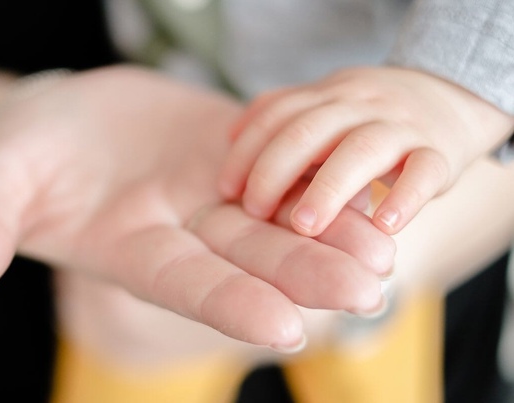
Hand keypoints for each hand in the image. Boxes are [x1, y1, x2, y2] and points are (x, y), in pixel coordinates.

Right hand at [0, 66, 393, 349]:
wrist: (64, 118)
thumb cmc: (24, 156)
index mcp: (133, 249)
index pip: (187, 283)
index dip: (231, 302)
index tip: (286, 326)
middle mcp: (183, 230)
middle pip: (251, 256)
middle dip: (307, 272)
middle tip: (369, 286)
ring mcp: (213, 192)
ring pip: (279, 219)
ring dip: (332, 232)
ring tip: (384, 247)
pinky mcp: (233, 154)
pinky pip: (283, 169)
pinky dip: (322, 179)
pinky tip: (367, 185)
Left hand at [218, 67, 513, 235]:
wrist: (447, 96)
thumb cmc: (369, 115)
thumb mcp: (326, 103)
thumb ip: (282, 113)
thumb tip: (230, 134)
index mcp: (327, 96)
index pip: (277, 116)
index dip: (248, 152)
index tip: (226, 190)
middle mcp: (359, 105)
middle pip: (309, 130)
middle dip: (274, 170)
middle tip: (254, 212)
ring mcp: (401, 126)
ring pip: (362, 149)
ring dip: (328, 187)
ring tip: (303, 226)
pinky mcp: (439, 152)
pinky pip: (424, 171)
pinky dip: (406, 197)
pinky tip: (384, 226)